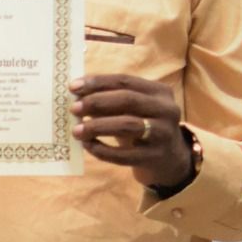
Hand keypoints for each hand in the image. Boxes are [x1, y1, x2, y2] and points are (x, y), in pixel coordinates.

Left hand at [70, 75, 194, 190]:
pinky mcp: (155, 157)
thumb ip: (110, 100)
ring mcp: (163, 134)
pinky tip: (88, 146)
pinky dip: (103, 150)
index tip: (73, 87)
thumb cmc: (143, 128)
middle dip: (97, 102)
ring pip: (128, 125)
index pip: (125, 80)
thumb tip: (76, 97)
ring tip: (76, 130)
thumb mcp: (133, 110)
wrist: (169, 160)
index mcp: (159, 91)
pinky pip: (125, 155)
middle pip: (128, 99)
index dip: (98, 82)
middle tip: (73, 109)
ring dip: (98, 126)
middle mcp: (166, 109)